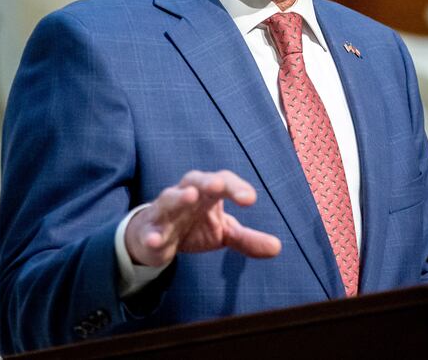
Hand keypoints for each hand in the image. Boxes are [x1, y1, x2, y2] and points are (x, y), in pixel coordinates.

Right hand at [124, 170, 281, 267]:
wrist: (155, 238)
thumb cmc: (194, 226)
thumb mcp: (223, 232)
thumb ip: (247, 238)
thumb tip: (277, 247)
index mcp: (207, 192)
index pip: (223, 181)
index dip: (236, 188)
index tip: (251, 200)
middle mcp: (185, 194)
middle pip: (196, 181)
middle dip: (207, 182)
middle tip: (218, 185)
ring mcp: (165, 211)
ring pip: (169, 199)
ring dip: (179, 197)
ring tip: (190, 197)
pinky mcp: (149, 230)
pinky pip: (149, 231)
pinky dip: (153, 235)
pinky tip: (157, 241)